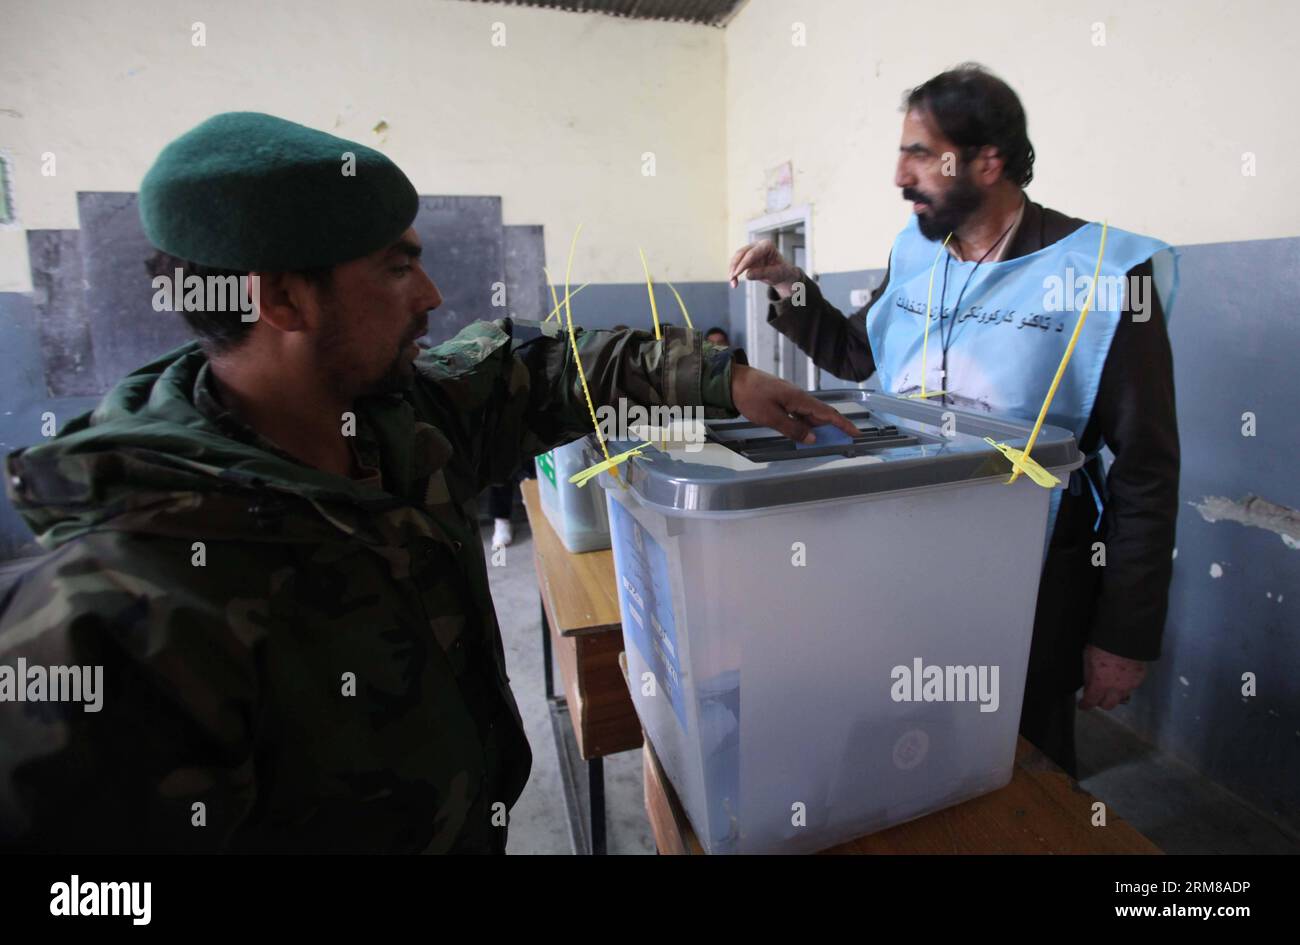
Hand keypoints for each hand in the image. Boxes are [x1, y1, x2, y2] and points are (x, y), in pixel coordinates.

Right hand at [727, 239, 800, 296]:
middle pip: (741, 253)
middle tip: (732, 278)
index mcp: (767, 245)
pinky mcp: (745, 257)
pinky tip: (734, 282)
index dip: (743, 264)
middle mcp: (757, 245)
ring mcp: (750, 250)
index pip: (752, 254)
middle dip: (735, 266)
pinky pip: (736, 263)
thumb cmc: (780, 272)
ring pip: (736, 258)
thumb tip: (747, 274)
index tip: (737, 274)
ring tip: (733, 283)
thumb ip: (762, 273)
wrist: (780, 273)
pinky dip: (734, 272)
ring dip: (732, 270)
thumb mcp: (774, 274)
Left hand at [729, 363, 859, 444]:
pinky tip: (804, 432)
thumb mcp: (771, 417)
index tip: (856, 433)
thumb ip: (793, 429)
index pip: (828, 413)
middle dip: (834, 427)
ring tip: (826, 441)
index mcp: (799, 399)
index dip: (843, 424)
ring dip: (818, 427)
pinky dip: (805, 424)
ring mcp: (790, 397)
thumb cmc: (750, 395)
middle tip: (843, 441)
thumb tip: (813, 439)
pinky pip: (799, 413)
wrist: (733, 380)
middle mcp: (798, 397)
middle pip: (821, 414)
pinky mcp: (782, 399)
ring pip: (810, 415)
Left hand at [1078, 644, 1146, 709]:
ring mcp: (1130, 684)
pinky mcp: (1140, 678)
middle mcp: (1116, 688)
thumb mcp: (1087, 659)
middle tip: (1097, 696)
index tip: (1083, 705)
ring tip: (1111, 687)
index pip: (1091, 702)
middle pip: (1108, 706)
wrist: (1125, 635)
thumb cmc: (1103, 644)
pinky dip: (1126, 686)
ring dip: (1115, 695)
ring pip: (1122, 698)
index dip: (1085, 705)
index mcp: (1100, 683)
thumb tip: (1088, 685)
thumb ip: (1088, 676)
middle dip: (1101, 702)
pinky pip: (1132, 687)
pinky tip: (1122, 678)